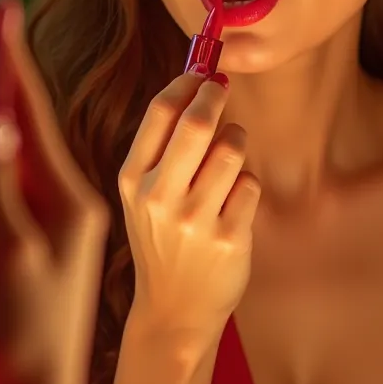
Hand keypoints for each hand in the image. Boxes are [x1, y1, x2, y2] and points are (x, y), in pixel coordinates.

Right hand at [118, 70, 259, 346]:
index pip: (160, 111)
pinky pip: (250, 184)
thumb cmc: (162, 239)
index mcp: (132, 180)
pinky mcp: (229, 238)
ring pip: (232, 148)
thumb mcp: (143, 194)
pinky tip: (233, 202)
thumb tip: (198, 81)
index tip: (202, 74)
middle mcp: (159, 198)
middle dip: (216, 97)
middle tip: (222, 91)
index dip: (187, 83)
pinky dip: (246, 185)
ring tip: (229, 155)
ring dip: (237, 140)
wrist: (173, 309)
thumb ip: (163, 144)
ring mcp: (195, 220)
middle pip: (198, 123)